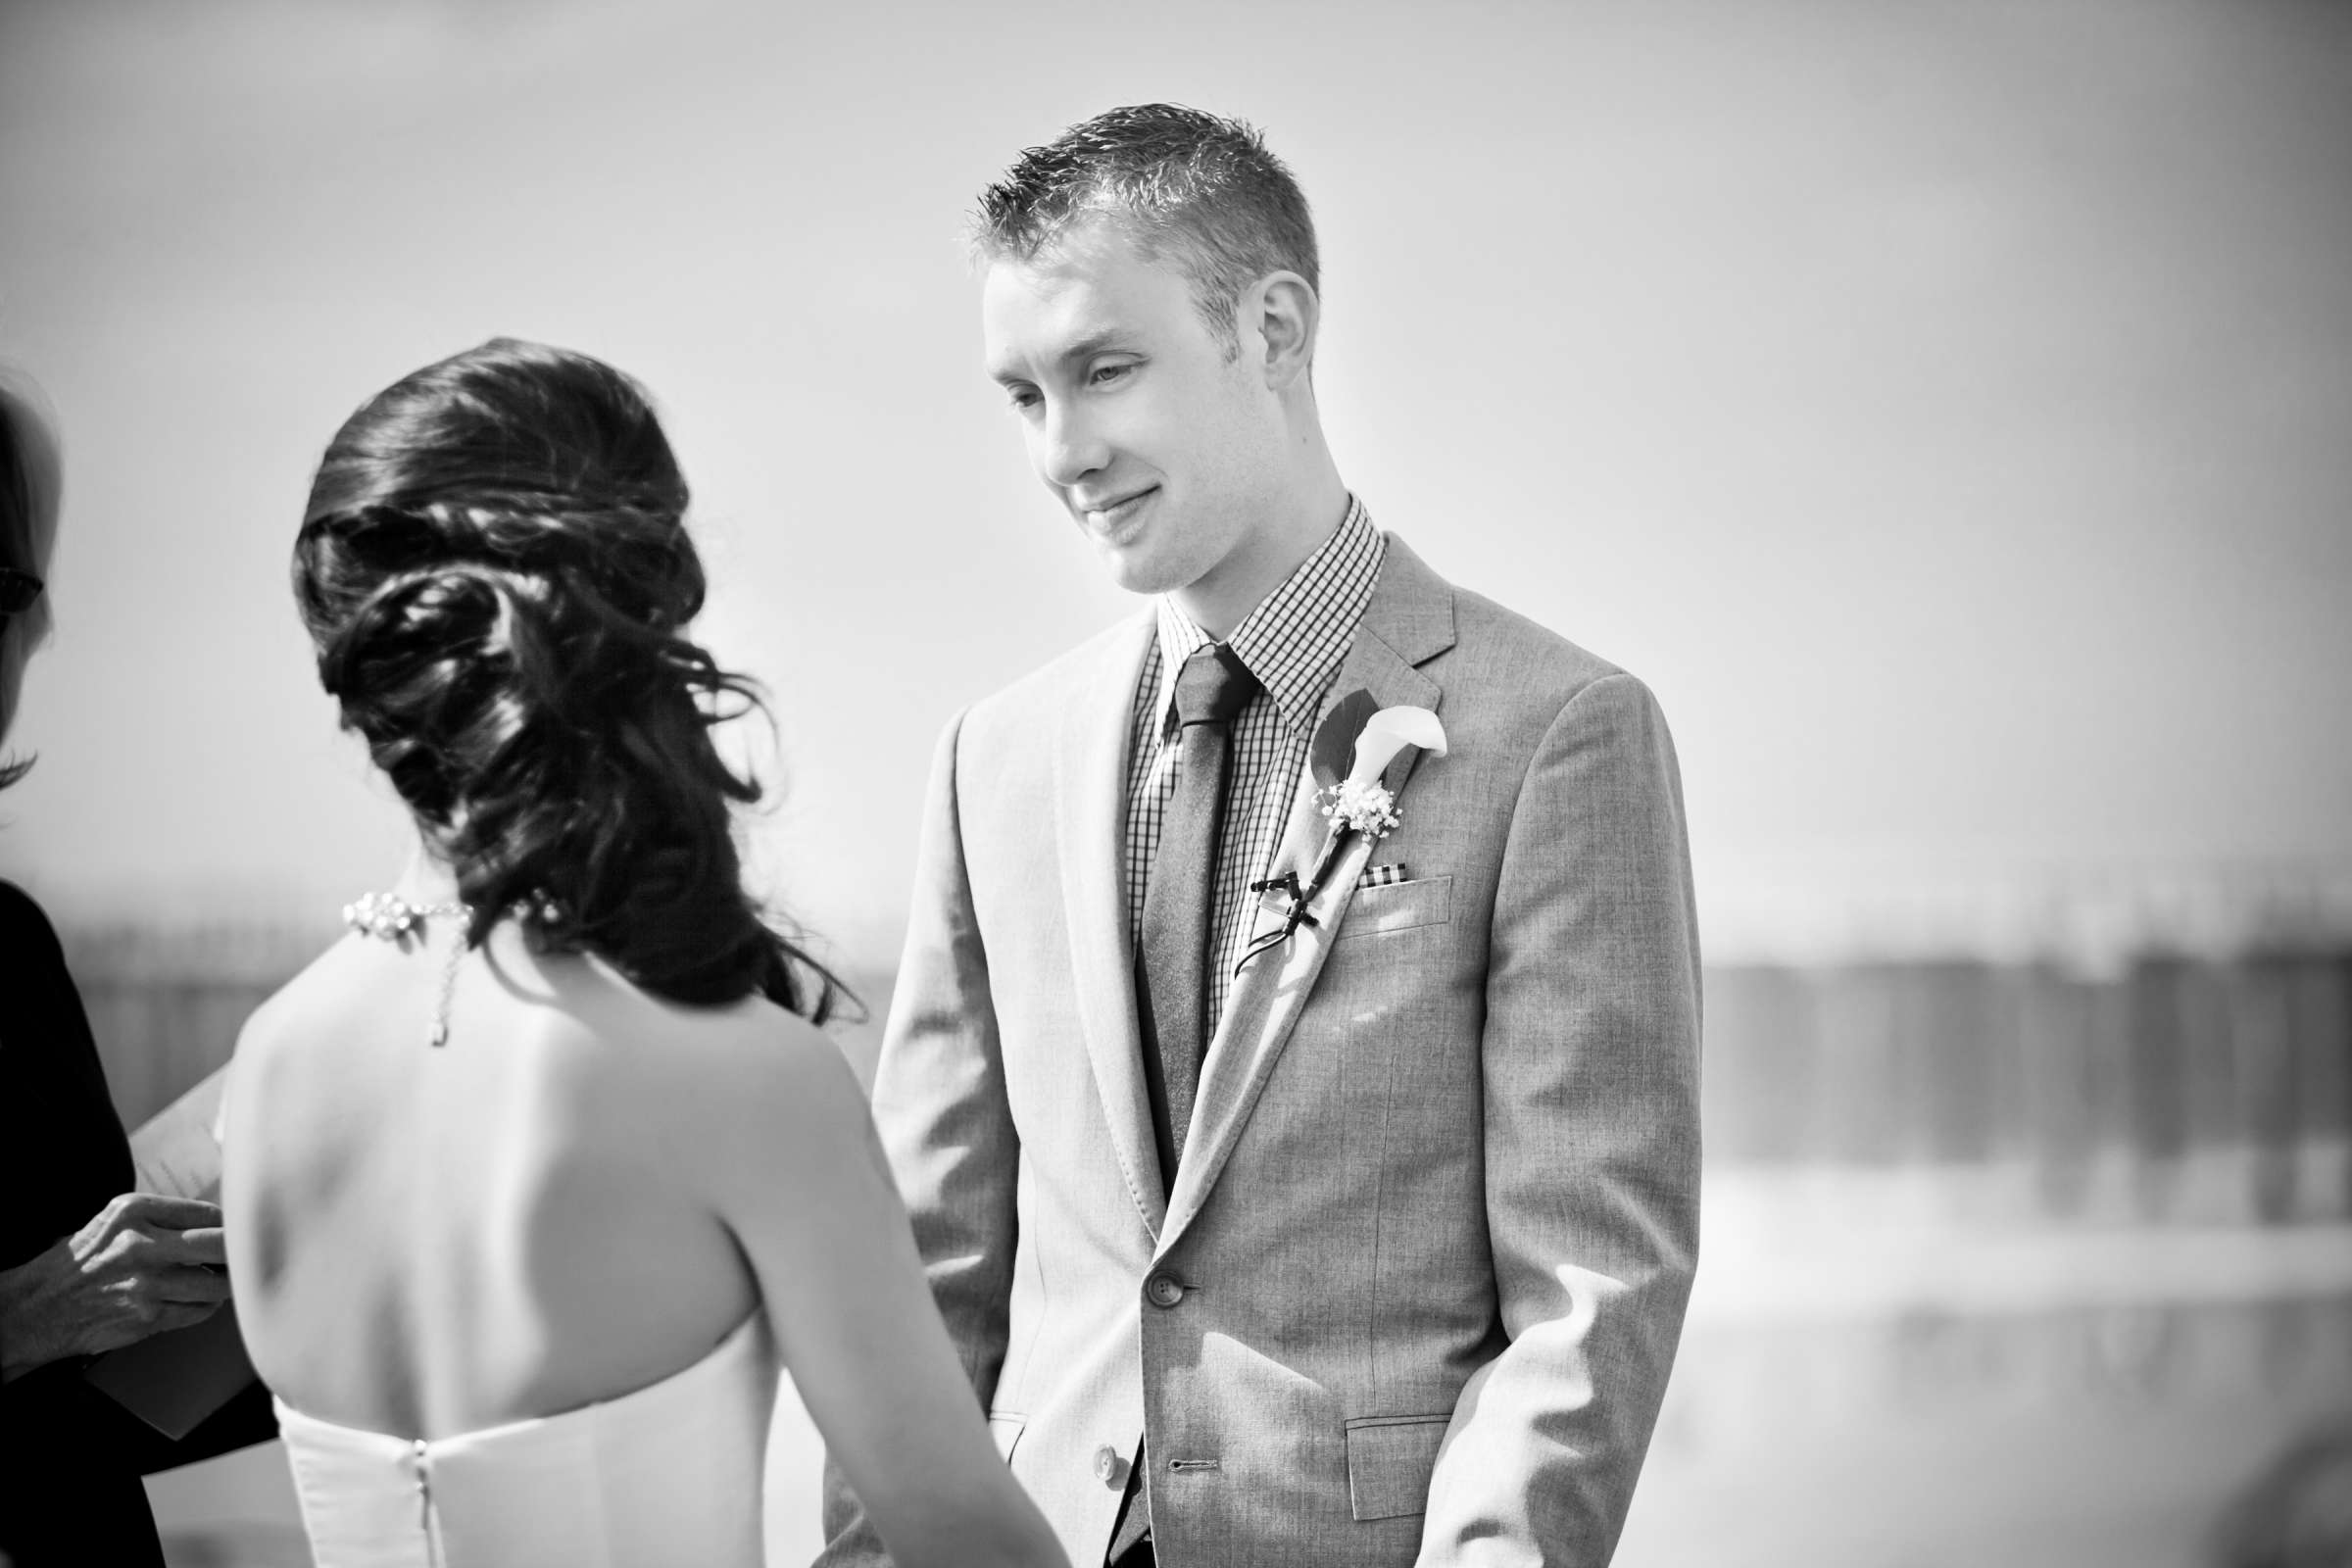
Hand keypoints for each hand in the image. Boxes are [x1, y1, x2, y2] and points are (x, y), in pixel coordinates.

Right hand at [0, 1193, 230, 1380]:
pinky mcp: (148, 1317)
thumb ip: (166, 1217)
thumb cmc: (86, 1259)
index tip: (236, 1233)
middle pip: (222, 1245)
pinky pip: (200, 1311)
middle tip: (244, 1256)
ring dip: (225, 1284)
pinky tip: (195, 1299)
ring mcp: (147, 1284)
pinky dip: (206, 1306)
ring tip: (219, 1279)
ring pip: (218, 1284)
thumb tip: (223, 1223)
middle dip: (239, 1253)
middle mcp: (142, 1245)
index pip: (210, 1213)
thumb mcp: (117, 1220)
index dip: (230, 1226)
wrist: (39, 1306)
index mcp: (135, 1212)